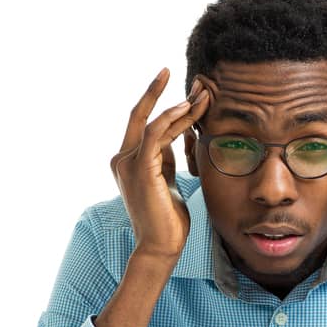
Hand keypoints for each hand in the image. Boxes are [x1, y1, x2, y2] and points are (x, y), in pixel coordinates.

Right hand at [109, 67, 210, 261]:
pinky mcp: (139, 168)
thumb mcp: (168, 181)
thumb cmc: (168, 220)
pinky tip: (189, 110)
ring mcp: (128, 163)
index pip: (142, 122)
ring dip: (181, 107)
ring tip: (204, 96)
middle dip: (164, 92)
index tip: (178, 83)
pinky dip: (172, 119)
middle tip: (194, 79)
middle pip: (143, 115)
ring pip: (154, 122)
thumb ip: (166, 158)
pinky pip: (155, 134)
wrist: (160, 246)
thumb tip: (179, 136)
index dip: (158, 100)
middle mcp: (122, 159)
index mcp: (129, 161)